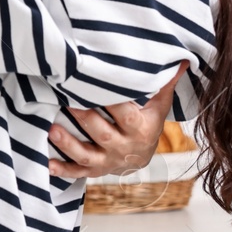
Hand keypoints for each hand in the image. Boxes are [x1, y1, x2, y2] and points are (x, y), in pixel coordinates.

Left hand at [47, 63, 186, 178]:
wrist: (142, 157)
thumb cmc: (148, 123)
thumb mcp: (159, 106)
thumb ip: (165, 84)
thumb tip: (183, 59)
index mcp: (141, 130)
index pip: (126, 116)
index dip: (113, 103)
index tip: (96, 86)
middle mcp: (124, 148)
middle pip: (103, 134)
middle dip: (85, 118)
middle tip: (66, 100)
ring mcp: (108, 161)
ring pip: (87, 155)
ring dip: (68, 144)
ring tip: (52, 129)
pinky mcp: (95, 170)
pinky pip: (78, 172)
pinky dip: (63, 170)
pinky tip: (48, 163)